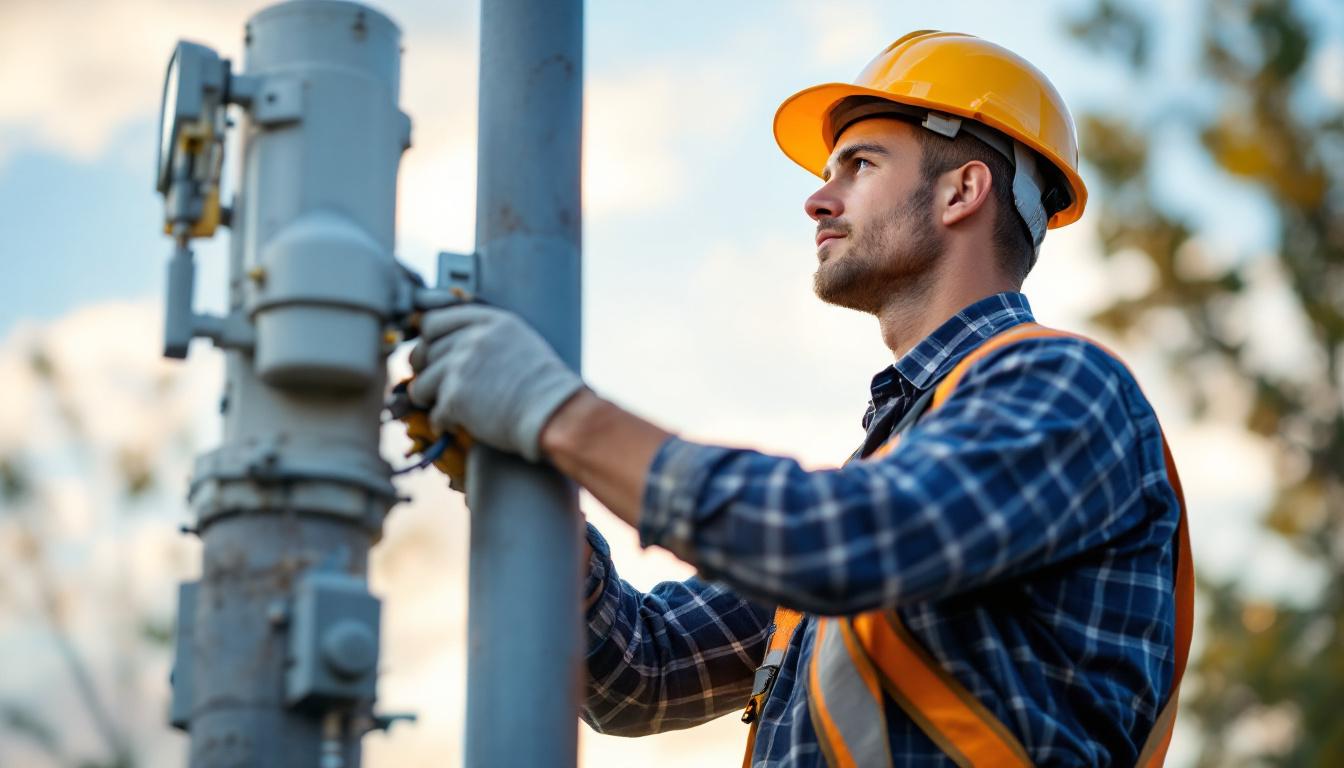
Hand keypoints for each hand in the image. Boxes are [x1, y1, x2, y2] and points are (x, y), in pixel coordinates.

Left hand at [408, 305, 584, 462]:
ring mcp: (461, 367)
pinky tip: (460, 424)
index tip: (434, 355)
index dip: (428, 341)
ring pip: (421, 384)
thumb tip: (448, 342)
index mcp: (488, 321)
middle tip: (437, 385)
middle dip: (427, 372)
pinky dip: (444, 423)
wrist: (554, 412)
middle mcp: (471, 339)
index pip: (432, 321)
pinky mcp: (455, 397)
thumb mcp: (518, 340)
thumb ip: (484, 333)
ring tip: (447, 408)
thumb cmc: (542, 383)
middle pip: (423, 352)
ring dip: (430, 399)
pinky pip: (434, 413)